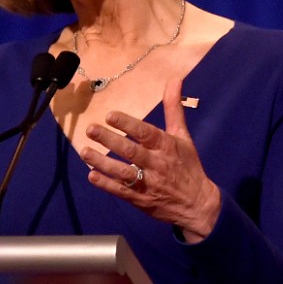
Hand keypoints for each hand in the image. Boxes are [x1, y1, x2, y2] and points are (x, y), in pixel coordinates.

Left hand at [79, 79, 221, 242]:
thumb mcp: (183, 136)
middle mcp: (157, 164)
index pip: (146, 133)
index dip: (128, 124)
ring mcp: (148, 183)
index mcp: (166, 146)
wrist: (197, 204)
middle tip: (91, 129)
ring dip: (102, 163)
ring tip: (84, 152)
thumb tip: (175, 80)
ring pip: (123, 173)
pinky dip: (106, 184)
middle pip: (131, 152)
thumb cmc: (187, 165)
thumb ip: (173, 108)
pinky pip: (121, 192)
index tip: (110, 115)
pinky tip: (91, 176)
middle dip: (110, 140)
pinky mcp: (140, 199)